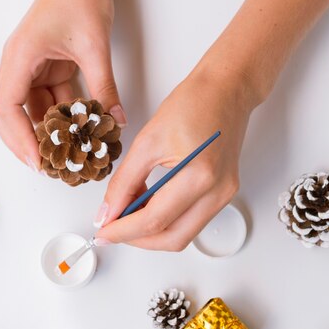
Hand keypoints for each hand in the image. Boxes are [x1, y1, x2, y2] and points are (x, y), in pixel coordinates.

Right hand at [0, 0, 126, 169]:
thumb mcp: (94, 46)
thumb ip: (104, 86)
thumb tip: (114, 120)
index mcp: (20, 58)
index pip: (6, 108)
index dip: (19, 139)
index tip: (38, 160)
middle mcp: (21, 65)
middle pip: (11, 114)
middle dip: (27, 142)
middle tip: (49, 166)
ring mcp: (33, 67)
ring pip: (33, 109)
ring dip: (49, 131)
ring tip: (68, 154)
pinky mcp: (48, 67)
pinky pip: (51, 99)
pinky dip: (63, 116)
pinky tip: (80, 130)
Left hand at [94, 65, 255, 250]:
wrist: (226, 89)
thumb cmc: (194, 103)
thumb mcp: (147, 141)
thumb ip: (125, 182)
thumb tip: (107, 212)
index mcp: (199, 176)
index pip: (155, 221)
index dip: (123, 231)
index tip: (102, 231)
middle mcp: (217, 192)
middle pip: (173, 239)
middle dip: (137, 239)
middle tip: (111, 228)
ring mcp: (225, 195)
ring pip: (184, 234)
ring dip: (153, 231)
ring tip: (127, 212)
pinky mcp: (224, 192)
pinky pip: (193, 220)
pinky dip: (168, 219)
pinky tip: (148, 204)